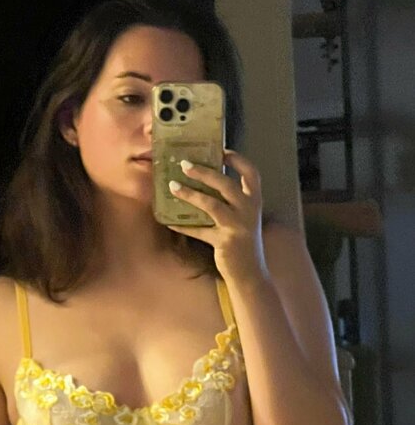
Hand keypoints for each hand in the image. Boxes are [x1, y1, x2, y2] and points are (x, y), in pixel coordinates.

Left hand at [165, 149, 267, 283]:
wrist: (251, 274)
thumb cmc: (244, 243)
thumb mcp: (244, 219)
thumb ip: (231, 203)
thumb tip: (205, 185)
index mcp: (255, 201)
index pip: (251, 173)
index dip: (237, 160)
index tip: (221, 151)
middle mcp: (249, 210)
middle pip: (226, 184)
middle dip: (205, 172)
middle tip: (184, 164)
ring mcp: (237, 226)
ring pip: (212, 204)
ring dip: (190, 194)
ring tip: (173, 186)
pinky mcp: (224, 242)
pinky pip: (200, 231)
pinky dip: (184, 227)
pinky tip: (169, 223)